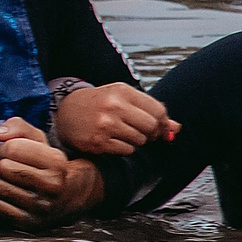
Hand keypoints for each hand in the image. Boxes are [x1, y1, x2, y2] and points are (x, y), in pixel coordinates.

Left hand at [0, 116, 104, 227]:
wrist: (72, 196)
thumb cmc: (48, 164)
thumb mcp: (40, 140)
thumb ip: (17, 127)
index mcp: (57, 163)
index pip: (12, 148)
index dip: (8, 147)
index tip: (16, 152)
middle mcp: (52, 186)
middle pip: (4, 168)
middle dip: (5, 165)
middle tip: (15, 167)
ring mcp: (42, 207)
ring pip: (0, 187)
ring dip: (2, 182)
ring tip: (15, 181)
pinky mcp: (31, 223)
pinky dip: (2, 200)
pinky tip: (14, 196)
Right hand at [55, 83, 173, 155]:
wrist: (65, 112)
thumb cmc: (100, 104)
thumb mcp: (123, 99)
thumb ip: (151, 111)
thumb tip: (176, 128)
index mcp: (122, 91)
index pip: (158, 110)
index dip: (161, 121)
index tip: (156, 125)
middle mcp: (113, 106)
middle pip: (151, 126)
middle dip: (150, 132)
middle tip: (140, 131)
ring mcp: (105, 125)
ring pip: (140, 140)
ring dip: (136, 140)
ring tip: (122, 133)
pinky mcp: (98, 141)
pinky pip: (126, 150)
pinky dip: (124, 148)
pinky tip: (112, 140)